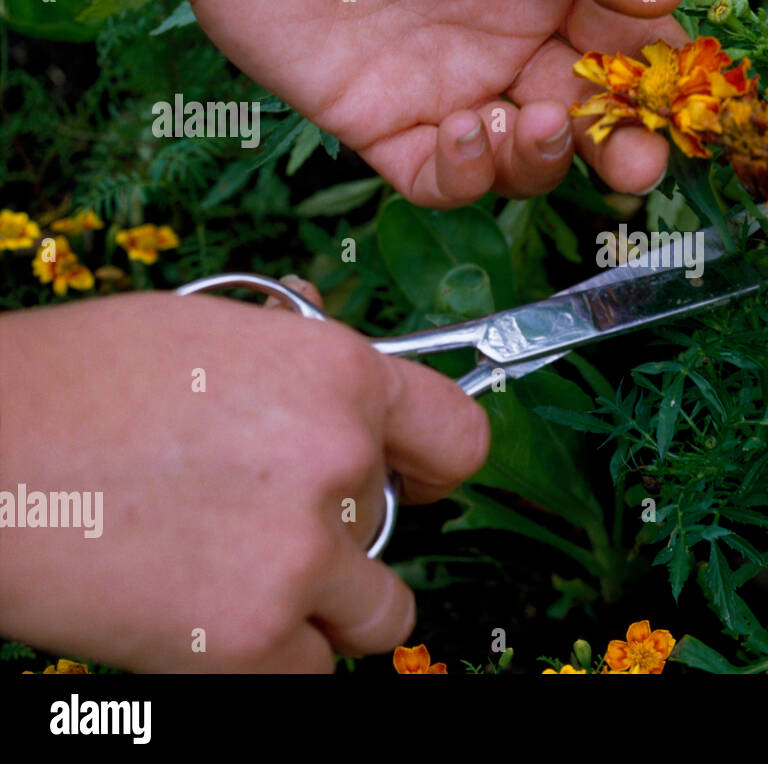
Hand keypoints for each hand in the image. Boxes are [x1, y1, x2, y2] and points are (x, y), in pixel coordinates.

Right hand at [0, 291, 488, 671]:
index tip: (410, 482)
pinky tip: (204, 617)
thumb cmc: (72, 384)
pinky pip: (309, 672)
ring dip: (325, 607)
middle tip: (262, 525)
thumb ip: (295, 358)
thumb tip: (334, 355)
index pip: (459, 438)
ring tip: (242, 578)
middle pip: (393, 529)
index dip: (432, 467)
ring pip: (376, 614)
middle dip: (342, 534)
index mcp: (340, 375)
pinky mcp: (250, 641)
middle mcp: (340, 460)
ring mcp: (301, 554)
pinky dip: (269, 659)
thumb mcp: (208, 331)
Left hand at [144, 0, 688, 205]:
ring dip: (542, 160)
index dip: (657, 85)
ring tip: (530, 121)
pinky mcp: (384, 126)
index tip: (677, 108)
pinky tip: (467, 130)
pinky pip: (443, 179)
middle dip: (621, 151)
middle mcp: (508, 42)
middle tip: (634, 165)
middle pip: (587, 121)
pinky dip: (469, 175)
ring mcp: (448, 89)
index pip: (627, 47)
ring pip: (523, 162)